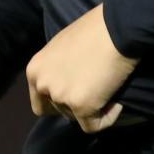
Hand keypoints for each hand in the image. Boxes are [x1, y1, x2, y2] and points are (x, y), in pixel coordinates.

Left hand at [25, 4, 139, 133]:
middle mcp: (42, 84)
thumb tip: (67, 81)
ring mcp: (60, 96)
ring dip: (93, 108)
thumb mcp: (63, 47)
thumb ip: (57, 68)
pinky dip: (107, 117)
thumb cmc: (96, 30)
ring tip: (108, 88)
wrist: (118, 27)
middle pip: (58, 111)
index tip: (78, 93)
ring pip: (75, 118)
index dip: (60, 102)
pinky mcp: (81, 106)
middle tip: (96, 89)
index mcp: (34, 70)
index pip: (40, 102)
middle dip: (77, 104)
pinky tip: (117, 101)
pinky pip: (93, 126)